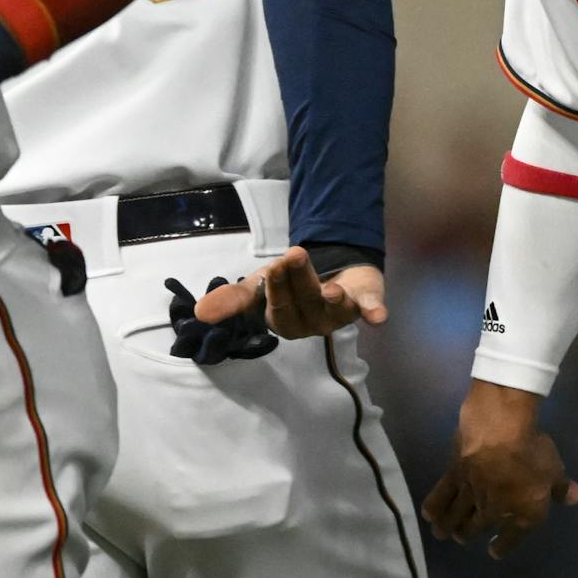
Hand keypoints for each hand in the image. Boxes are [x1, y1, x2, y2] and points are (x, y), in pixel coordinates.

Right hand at [193, 246, 388, 337]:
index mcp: (284, 321)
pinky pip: (368, 309)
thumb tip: (200, 313)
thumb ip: (232, 300)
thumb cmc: (287, 287)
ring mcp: (339, 314)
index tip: (273, 267)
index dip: (277, 290)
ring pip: (334, 307)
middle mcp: (313, 323)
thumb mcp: (258, 287)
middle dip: (300, 280)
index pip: (278, 310)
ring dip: (332, 298)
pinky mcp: (364, 302)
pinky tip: (378, 317)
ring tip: (329, 287)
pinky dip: (373, 312)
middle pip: (305, 302)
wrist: (326, 274)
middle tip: (294, 254)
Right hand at [422, 379, 577, 558]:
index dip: (501, 547)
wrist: (500, 431)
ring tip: (442, 533)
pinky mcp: (452, 477)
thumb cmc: (532, 450)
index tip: (493, 550)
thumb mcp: (554, 468)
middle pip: (476, 528)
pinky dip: (433, 508)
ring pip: (456, 517)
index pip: (510, 539)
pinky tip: (428, 515)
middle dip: (468, 535)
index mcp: (522, 515)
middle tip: (462, 537)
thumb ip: (561, 488)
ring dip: (449, 528)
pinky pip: (440, 497)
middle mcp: (494, 512)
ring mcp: (470, 496)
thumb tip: (574, 498)